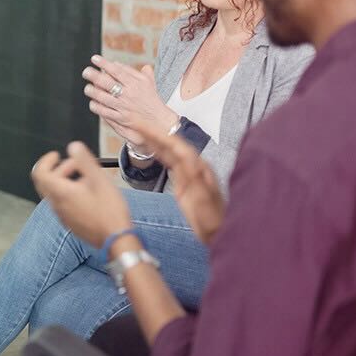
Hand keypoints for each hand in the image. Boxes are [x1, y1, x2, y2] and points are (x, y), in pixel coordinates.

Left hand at [31, 142, 131, 247]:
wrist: (115, 239)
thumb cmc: (109, 211)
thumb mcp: (99, 179)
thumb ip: (84, 161)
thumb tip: (73, 147)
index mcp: (61, 192)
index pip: (39, 173)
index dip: (45, 160)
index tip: (56, 155)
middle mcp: (57, 205)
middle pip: (46, 182)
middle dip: (59, 169)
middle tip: (77, 165)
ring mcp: (62, 215)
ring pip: (55, 192)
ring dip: (66, 181)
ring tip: (88, 179)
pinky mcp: (69, 222)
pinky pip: (63, 203)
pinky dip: (69, 193)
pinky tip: (88, 194)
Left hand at [82, 57, 178, 153]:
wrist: (159, 120)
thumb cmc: (151, 99)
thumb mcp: (148, 82)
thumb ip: (133, 71)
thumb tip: (116, 63)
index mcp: (135, 83)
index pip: (116, 71)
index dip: (104, 64)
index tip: (94, 59)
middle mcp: (128, 94)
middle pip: (107, 83)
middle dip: (93, 76)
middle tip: (86, 71)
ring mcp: (124, 107)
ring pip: (102, 97)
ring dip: (92, 91)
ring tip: (87, 88)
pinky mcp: (121, 118)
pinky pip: (104, 111)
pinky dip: (96, 106)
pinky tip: (93, 102)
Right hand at [132, 121, 225, 244]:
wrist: (220, 233)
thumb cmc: (213, 222)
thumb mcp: (204, 202)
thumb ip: (195, 180)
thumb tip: (186, 159)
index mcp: (198, 169)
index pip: (175, 145)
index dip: (158, 133)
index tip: (142, 125)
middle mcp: (195, 167)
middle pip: (171, 144)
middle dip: (154, 131)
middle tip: (135, 121)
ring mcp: (190, 173)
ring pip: (170, 150)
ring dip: (154, 139)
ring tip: (138, 129)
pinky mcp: (185, 181)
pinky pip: (170, 161)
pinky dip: (159, 152)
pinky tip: (151, 147)